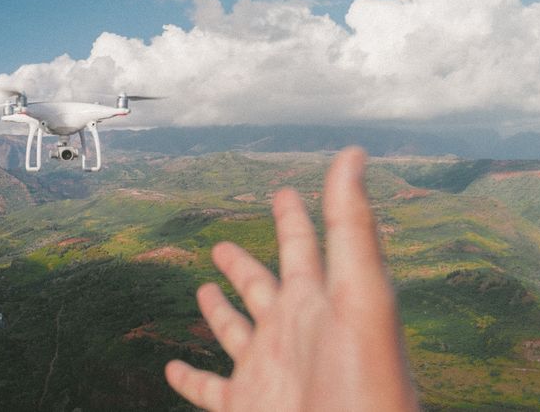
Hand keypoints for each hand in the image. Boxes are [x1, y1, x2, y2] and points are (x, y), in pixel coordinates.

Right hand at [165, 147, 418, 410]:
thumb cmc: (367, 388)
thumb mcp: (361, 297)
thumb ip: (353, 227)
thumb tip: (352, 153)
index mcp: (322, 300)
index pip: (307, 245)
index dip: (296, 215)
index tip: (283, 190)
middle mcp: (294, 332)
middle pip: (265, 286)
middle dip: (246, 262)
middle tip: (225, 242)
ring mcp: (269, 371)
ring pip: (236, 332)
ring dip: (220, 311)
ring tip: (203, 290)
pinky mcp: (245, 406)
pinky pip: (209, 388)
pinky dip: (189, 378)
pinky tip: (173, 367)